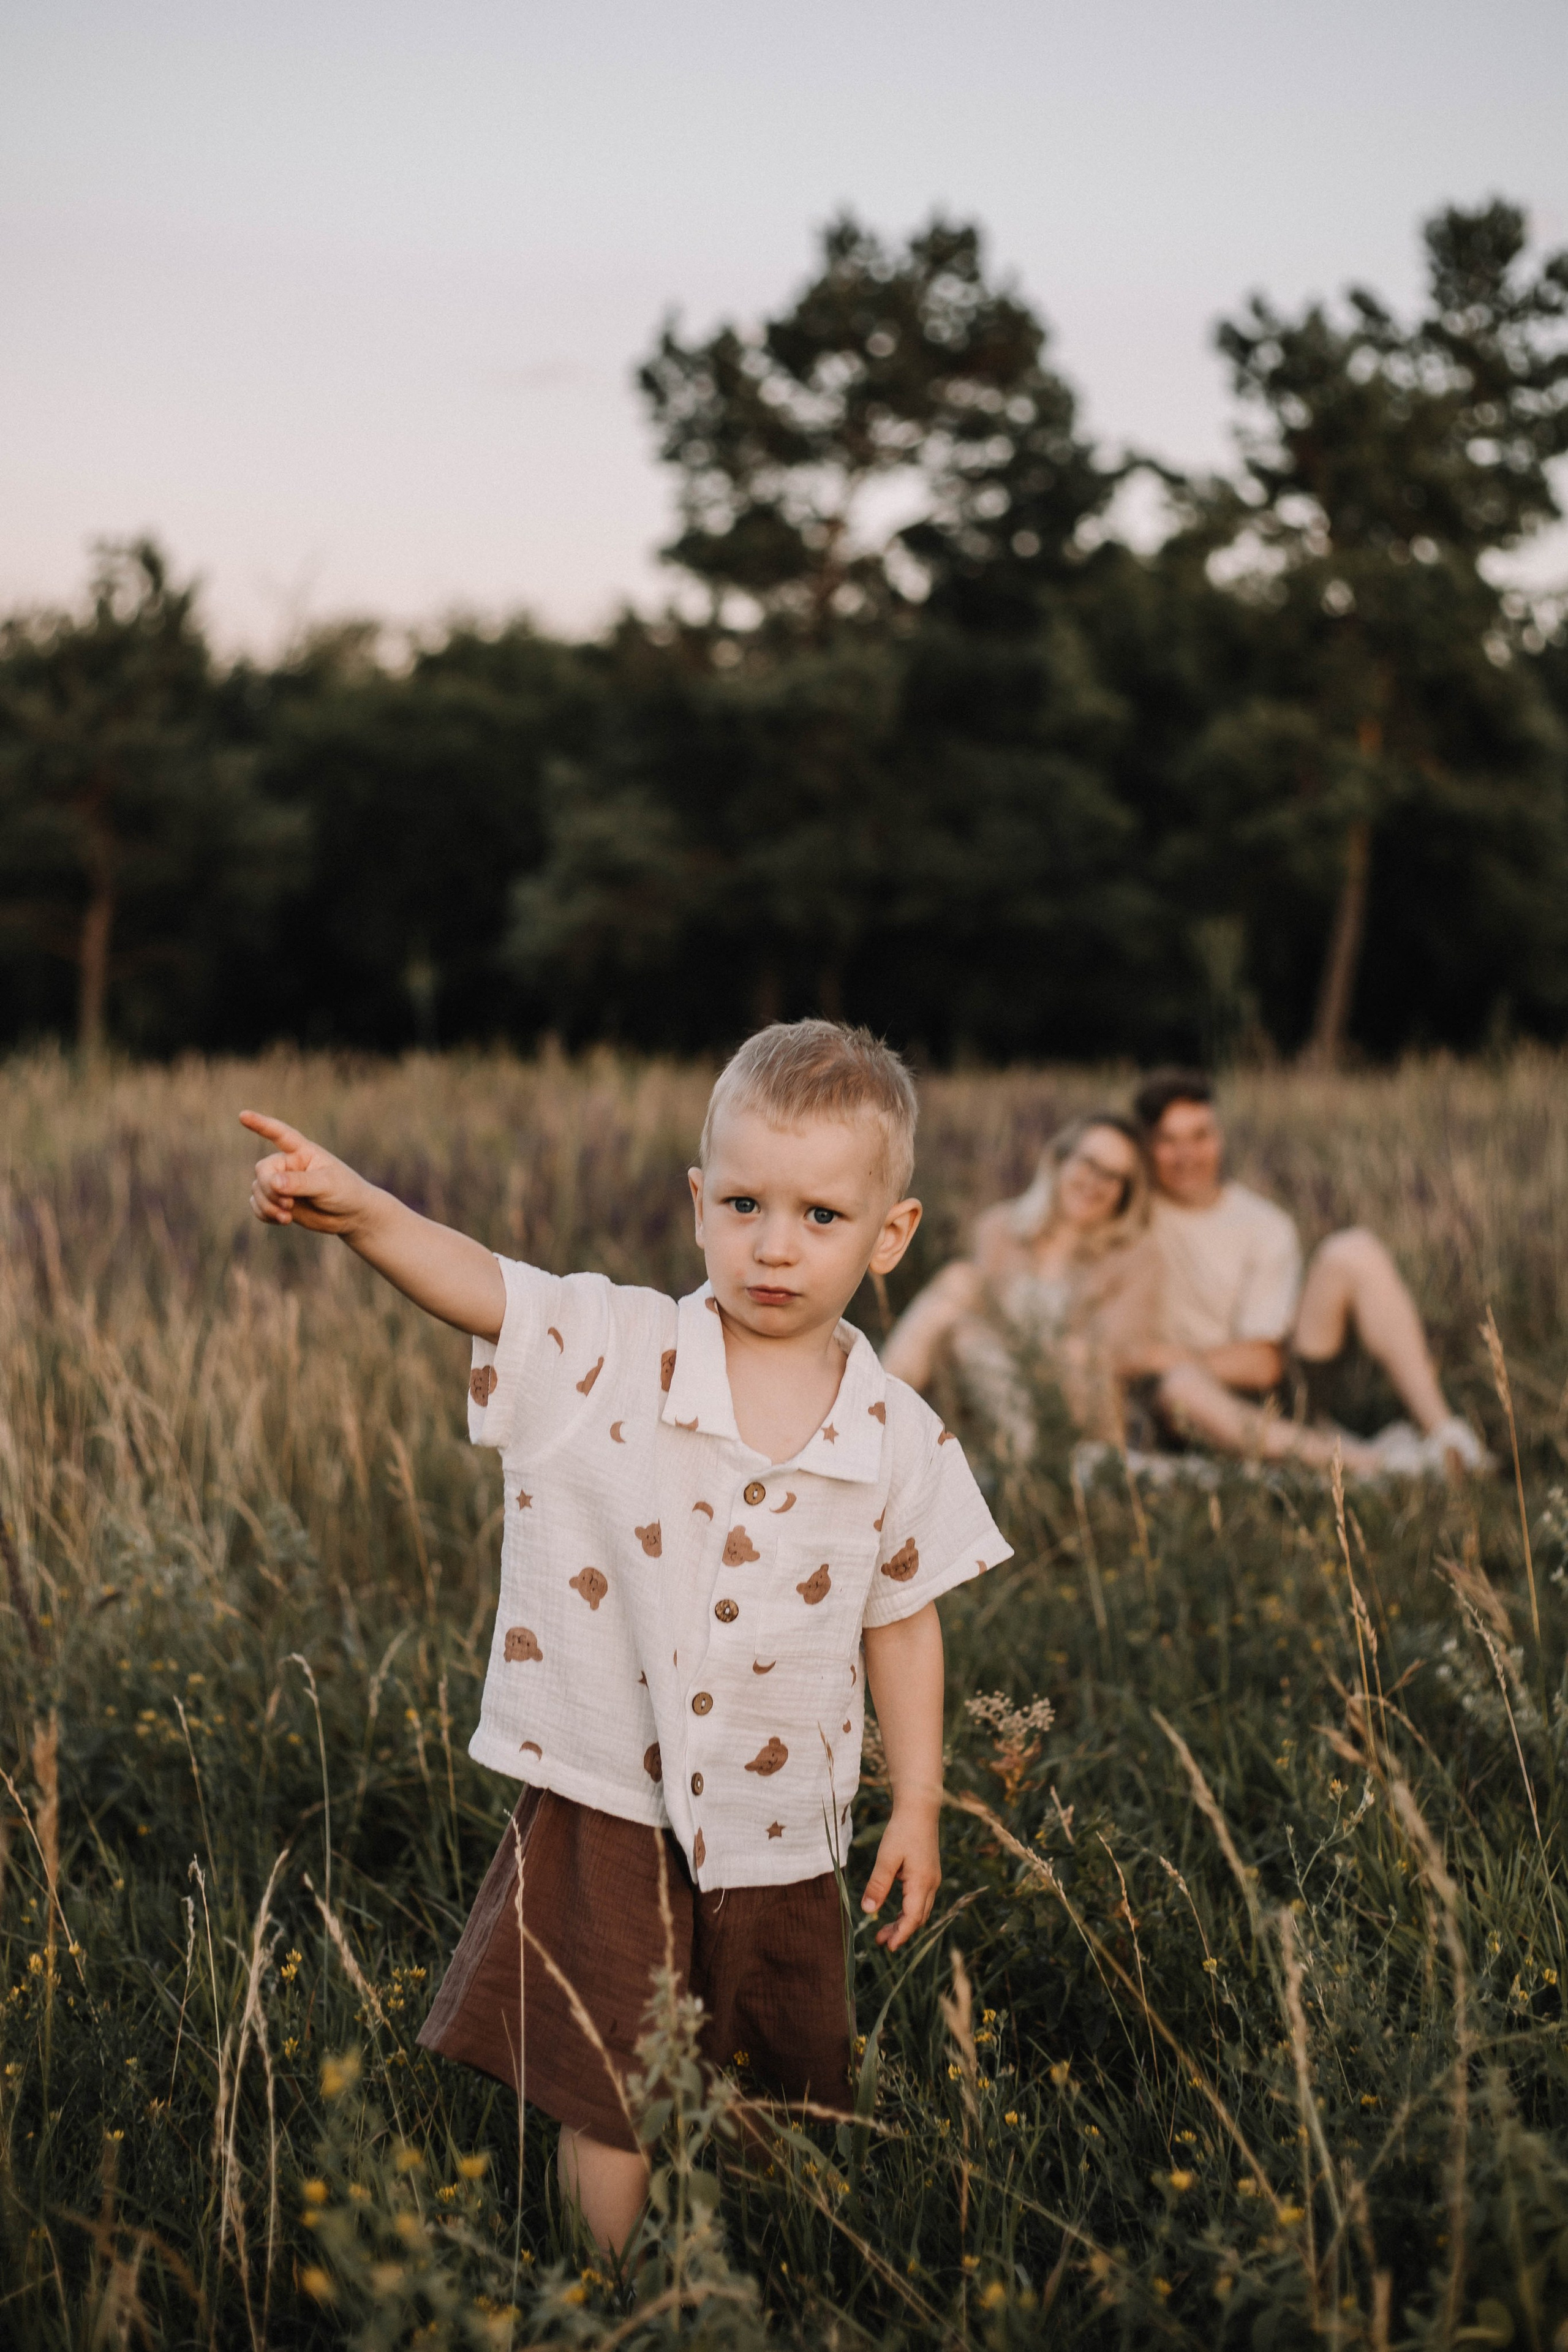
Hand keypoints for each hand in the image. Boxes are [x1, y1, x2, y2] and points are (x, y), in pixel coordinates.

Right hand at [240, 1111, 368, 1234]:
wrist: (351, 1214)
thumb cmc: (345, 1191)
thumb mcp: (326, 1184)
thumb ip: (300, 1182)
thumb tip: (273, 1182)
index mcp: (302, 1151)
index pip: (279, 1134)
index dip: (260, 1124)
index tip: (243, 1115)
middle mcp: (288, 1164)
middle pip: (263, 1170)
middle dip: (269, 1188)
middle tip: (288, 1204)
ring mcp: (282, 1183)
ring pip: (257, 1189)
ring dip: (267, 1205)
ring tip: (286, 1216)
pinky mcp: (278, 1201)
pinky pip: (257, 1205)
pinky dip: (264, 1213)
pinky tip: (282, 1220)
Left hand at [861, 1804, 940, 1950]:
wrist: (920, 1809)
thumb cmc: (902, 1831)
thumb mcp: (886, 1858)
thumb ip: (878, 1885)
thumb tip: (868, 1911)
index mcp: (922, 1883)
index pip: (912, 1918)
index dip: (900, 1934)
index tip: (887, 1947)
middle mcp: (931, 1884)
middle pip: (918, 1917)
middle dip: (900, 1931)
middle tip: (880, 1940)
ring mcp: (932, 1878)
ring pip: (920, 1909)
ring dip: (904, 1921)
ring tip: (884, 1930)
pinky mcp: (929, 1872)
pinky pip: (920, 1899)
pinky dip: (908, 1909)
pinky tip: (895, 1910)